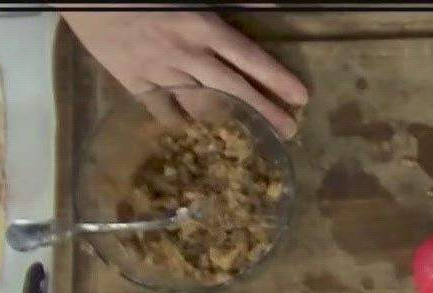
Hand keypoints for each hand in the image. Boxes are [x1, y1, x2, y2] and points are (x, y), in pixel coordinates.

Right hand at [61, 11, 306, 137]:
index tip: (300, 98)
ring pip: (200, 106)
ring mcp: (158, 71)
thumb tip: (272, 6)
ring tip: (250, 139)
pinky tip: (197, 136)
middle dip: (264, 112)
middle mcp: (185, 53)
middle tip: (288, 131)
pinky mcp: (132, 82)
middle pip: (233, 89)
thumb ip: (233, 4)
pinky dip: (181, 125)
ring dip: (228, 123)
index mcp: (201, 27)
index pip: (248, 57)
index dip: (276, 79)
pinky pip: (162, 112)